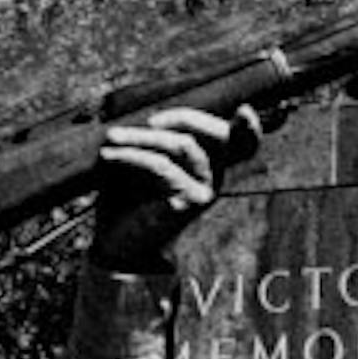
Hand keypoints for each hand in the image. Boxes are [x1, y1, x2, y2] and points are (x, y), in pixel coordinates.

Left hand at [88, 106, 262, 271]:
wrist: (117, 246)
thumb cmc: (126, 201)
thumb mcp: (140, 162)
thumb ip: (155, 140)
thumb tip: (149, 114)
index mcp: (210, 168)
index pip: (239, 144)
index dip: (248, 130)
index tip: (245, 112)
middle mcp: (214, 180)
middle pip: (216, 135)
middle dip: (183, 117)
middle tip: (147, 120)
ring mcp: (203, 192)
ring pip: (183, 145)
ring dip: (142, 136)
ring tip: (111, 137)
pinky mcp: (185, 203)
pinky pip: (160, 166)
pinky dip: (131, 155)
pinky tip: (109, 155)